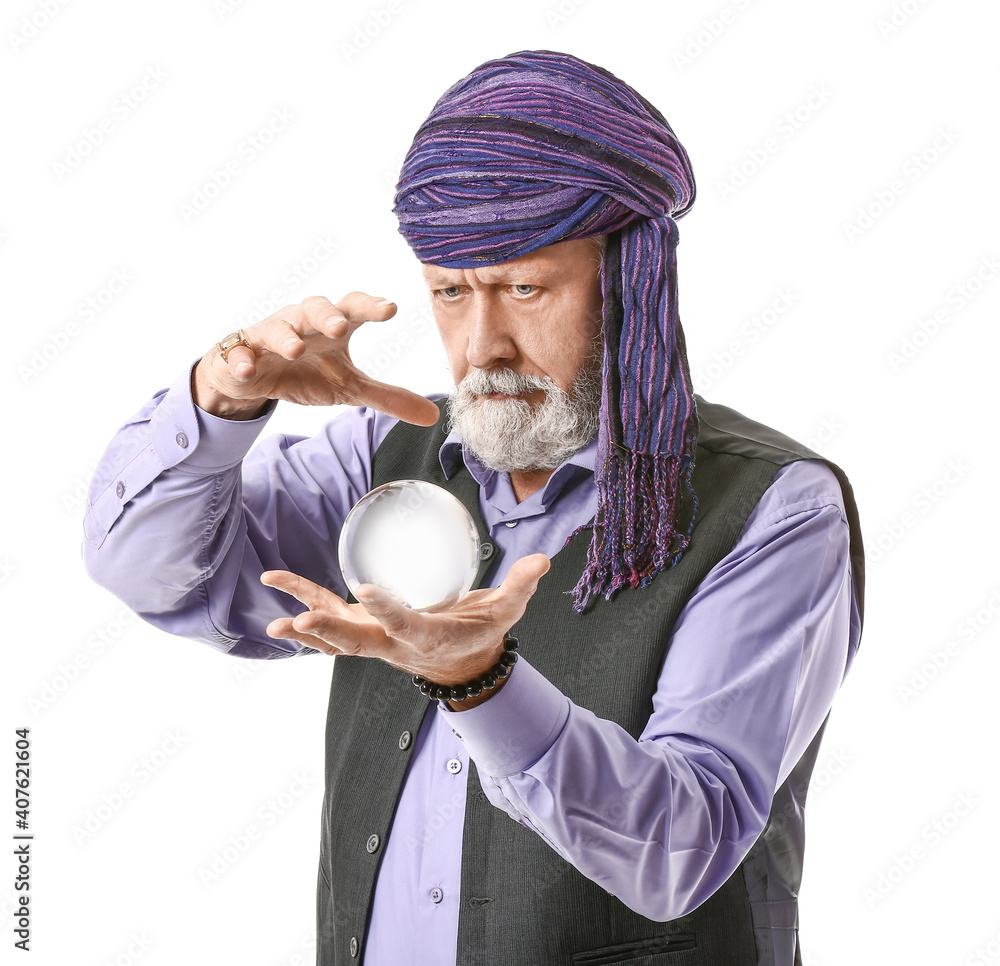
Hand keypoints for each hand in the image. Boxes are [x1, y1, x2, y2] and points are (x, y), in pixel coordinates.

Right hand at [193, 292, 440, 424]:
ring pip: (277, 327)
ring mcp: (269, 336)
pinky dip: (242, 359)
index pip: (353, 308)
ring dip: (286, 337)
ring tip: (296, 350)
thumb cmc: (306, 371)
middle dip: (326, 314)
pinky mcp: (240, 353)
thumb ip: (388, 397)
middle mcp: (301, 324)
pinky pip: (238, 352)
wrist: (253, 377)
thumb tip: (433, 415)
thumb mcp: (349, 387)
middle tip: (339, 326)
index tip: (390, 310)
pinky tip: (247, 369)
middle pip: (314, 308)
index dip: (370, 306)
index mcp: (331, 327)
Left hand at [261, 553, 550, 706]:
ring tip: (274, 612)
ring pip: (336, 637)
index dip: (385, 608)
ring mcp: (376, 641)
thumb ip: (521, 585)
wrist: (463, 665)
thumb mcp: (507, 611)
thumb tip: (542, 559)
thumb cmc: (482, 633)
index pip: (405, 623)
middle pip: (357, 641)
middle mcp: (395, 644)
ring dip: (305, 625)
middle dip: (327, 629)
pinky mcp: (366, 633)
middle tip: (299, 618)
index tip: (365, 589)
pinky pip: (330, 627)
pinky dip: (304, 618)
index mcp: (429, 637)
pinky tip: (277, 602)